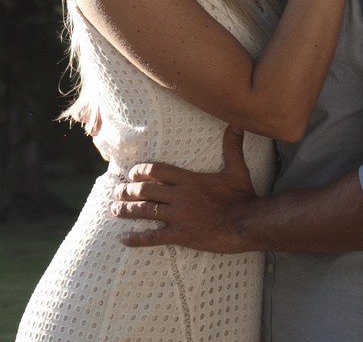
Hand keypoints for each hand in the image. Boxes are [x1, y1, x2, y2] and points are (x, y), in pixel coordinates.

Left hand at [110, 127, 257, 252]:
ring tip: (114, 210)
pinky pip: (154, 237)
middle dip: (128, 191)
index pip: (157, 170)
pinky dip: (137, 238)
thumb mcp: (238, 169)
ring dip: (127, 210)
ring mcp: (178, 216)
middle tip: (116, 192)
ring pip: (145, 211)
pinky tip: (124, 239)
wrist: (248, 224)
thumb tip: (236, 123)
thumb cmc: (243, 196)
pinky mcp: (181, 235)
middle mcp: (179, 195)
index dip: (140, 171)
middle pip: (145, 190)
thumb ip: (232, 146)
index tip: (131, 173)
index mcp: (188, 179)